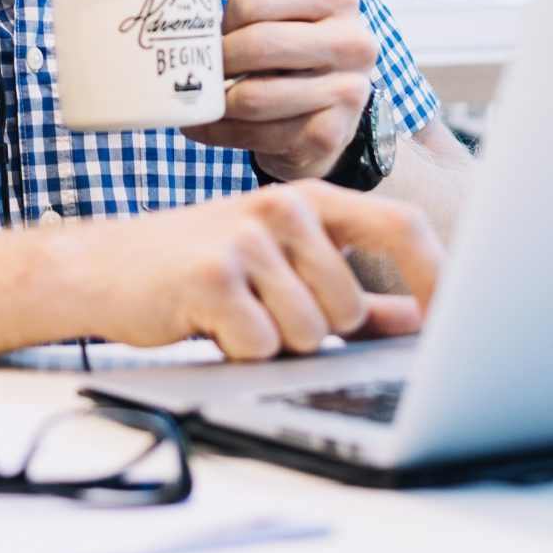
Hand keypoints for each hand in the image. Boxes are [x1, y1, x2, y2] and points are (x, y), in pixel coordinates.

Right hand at [56, 181, 443, 360]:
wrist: (98, 269)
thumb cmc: (193, 269)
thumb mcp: (278, 266)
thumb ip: (350, 291)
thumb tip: (422, 319)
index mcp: (308, 200)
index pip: (402, 227)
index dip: (438, 277)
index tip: (453, 321)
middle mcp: (283, 208)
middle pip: (351, 307)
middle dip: (318, 334)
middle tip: (264, 314)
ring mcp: (247, 237)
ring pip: (311, 333)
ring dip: (275, 345)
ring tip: (232, 315)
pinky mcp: (213, 274)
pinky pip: (263, 346)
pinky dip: (239, 351)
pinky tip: (207, 324)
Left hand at [180, 0, 377, 182]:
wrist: (331, 111)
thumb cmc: (295, 45)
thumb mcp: (279, 0)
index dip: (222, 16)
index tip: (217, 30)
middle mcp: (353, 41)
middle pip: (256, 45)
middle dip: (216, 60)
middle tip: (201, 66)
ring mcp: (347, 92)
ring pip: (253, 97)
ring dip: (214, 100)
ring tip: (201, 94)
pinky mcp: (330, 135)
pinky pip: (256, 135)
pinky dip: (219, 130)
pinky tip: (207, 122)